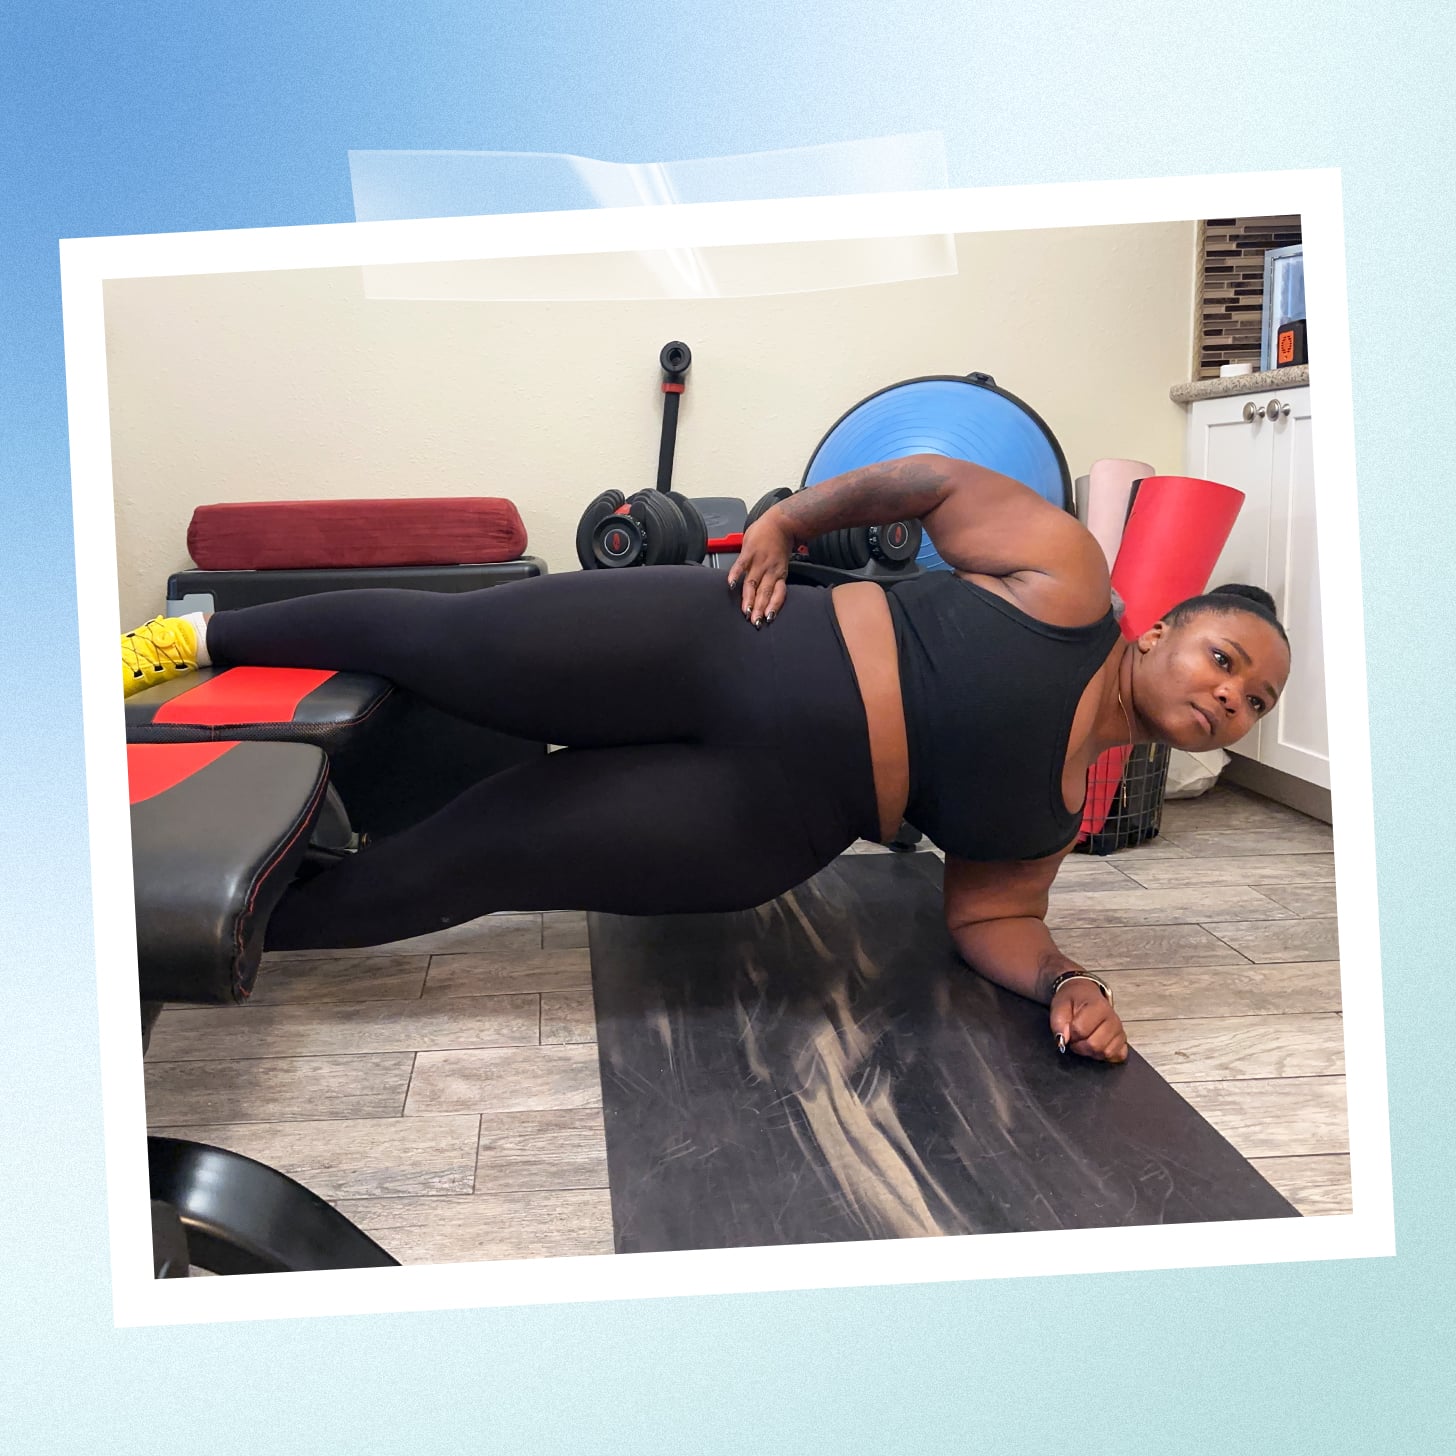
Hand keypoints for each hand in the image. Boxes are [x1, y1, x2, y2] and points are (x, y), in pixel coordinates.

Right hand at [726, 508, 795, 625]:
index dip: (772, 606)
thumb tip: (764, 588)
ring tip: (746, 611)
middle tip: (755, 622)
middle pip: (764, 593)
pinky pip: (741, 566)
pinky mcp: (748, 553)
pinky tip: (731, 585)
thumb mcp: (781, 561)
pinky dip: (736, 575)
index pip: (777, 593)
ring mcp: (758, 562)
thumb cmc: (780, 541)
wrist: (782, 521)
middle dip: (760, 609)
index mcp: (779, 573)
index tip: (768, 618)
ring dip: (749, 599)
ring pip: (753, 584)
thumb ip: (772, 574)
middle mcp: (770, 570)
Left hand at [1049, 980, 1127, 1062]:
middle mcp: (1113, 1019)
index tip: (1068, 1028)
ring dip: (1091, 1051)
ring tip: (1085, 1040)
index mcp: (1098, 1006)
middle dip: (1079, 1045)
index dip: (1069, 1033)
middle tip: (1075, 1037)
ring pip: (1106, 1053)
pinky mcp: (1123, 1040)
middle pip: (1095, 1045)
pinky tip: (1097, 1045)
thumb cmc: (1073, 1000)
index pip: (1080, 1030)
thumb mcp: (1060, 1005)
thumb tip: (1063, 1040)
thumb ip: (1058, 1023)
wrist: (1085, 994)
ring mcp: (1120, 1030)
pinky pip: (1117, 1056)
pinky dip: (1104, 1055)